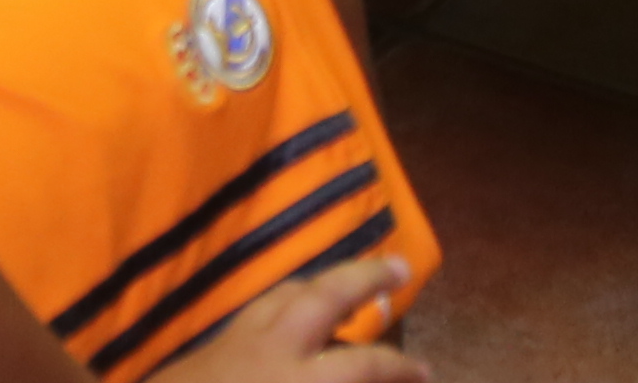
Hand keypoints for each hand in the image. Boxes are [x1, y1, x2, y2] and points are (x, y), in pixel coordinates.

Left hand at [183, 257, 422, 382]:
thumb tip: (355, 374)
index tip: (428, 374)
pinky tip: (290, 308)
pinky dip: (285, 299)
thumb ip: (325, 381)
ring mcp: (235, 341)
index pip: (363, 366)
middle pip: (327, 296)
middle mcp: (271, 349)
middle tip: (401, 266)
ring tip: (351, 280)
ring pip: (287, 292)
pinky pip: (256, 308)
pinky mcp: (208, 346)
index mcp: (295, 380)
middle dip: (368, 278)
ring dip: (325, 281)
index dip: (399, 370)